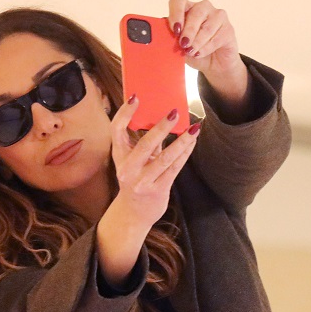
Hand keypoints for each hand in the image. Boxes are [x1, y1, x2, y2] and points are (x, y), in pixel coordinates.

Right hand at [95, 99, 198, 285]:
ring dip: (181, 141)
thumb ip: (145, 143)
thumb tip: (162, 116)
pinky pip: (174, 169)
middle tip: (174, 112)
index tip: (135, 97)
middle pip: (145, 144)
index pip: (116, 130)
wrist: (134, 214)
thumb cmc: (136, 180)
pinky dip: (185, 154)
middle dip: (161, 128)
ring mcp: (142, 181)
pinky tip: (192, 142)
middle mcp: (128, 169)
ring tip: (194, 127)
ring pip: (165, 158)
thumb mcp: (134, 162)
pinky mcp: (157, 190)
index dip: (124, 113)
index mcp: (119, 156)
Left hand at [167, 0, 248, 110]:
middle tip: (183, 44)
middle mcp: (202, 8)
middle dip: (189, 30)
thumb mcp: (178, 47)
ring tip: (191, 52)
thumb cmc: (192, 52)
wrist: (213, 64)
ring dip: (198, 41)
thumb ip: (170, 41)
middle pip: (196, 12)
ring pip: (207, 25)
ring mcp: (217, 16)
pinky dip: (207, 47)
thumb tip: (159, 41)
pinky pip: (217, 36)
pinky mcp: (228, 28)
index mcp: (186, 9)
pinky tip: (200, 53)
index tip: (174, 29)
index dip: (176, 12)